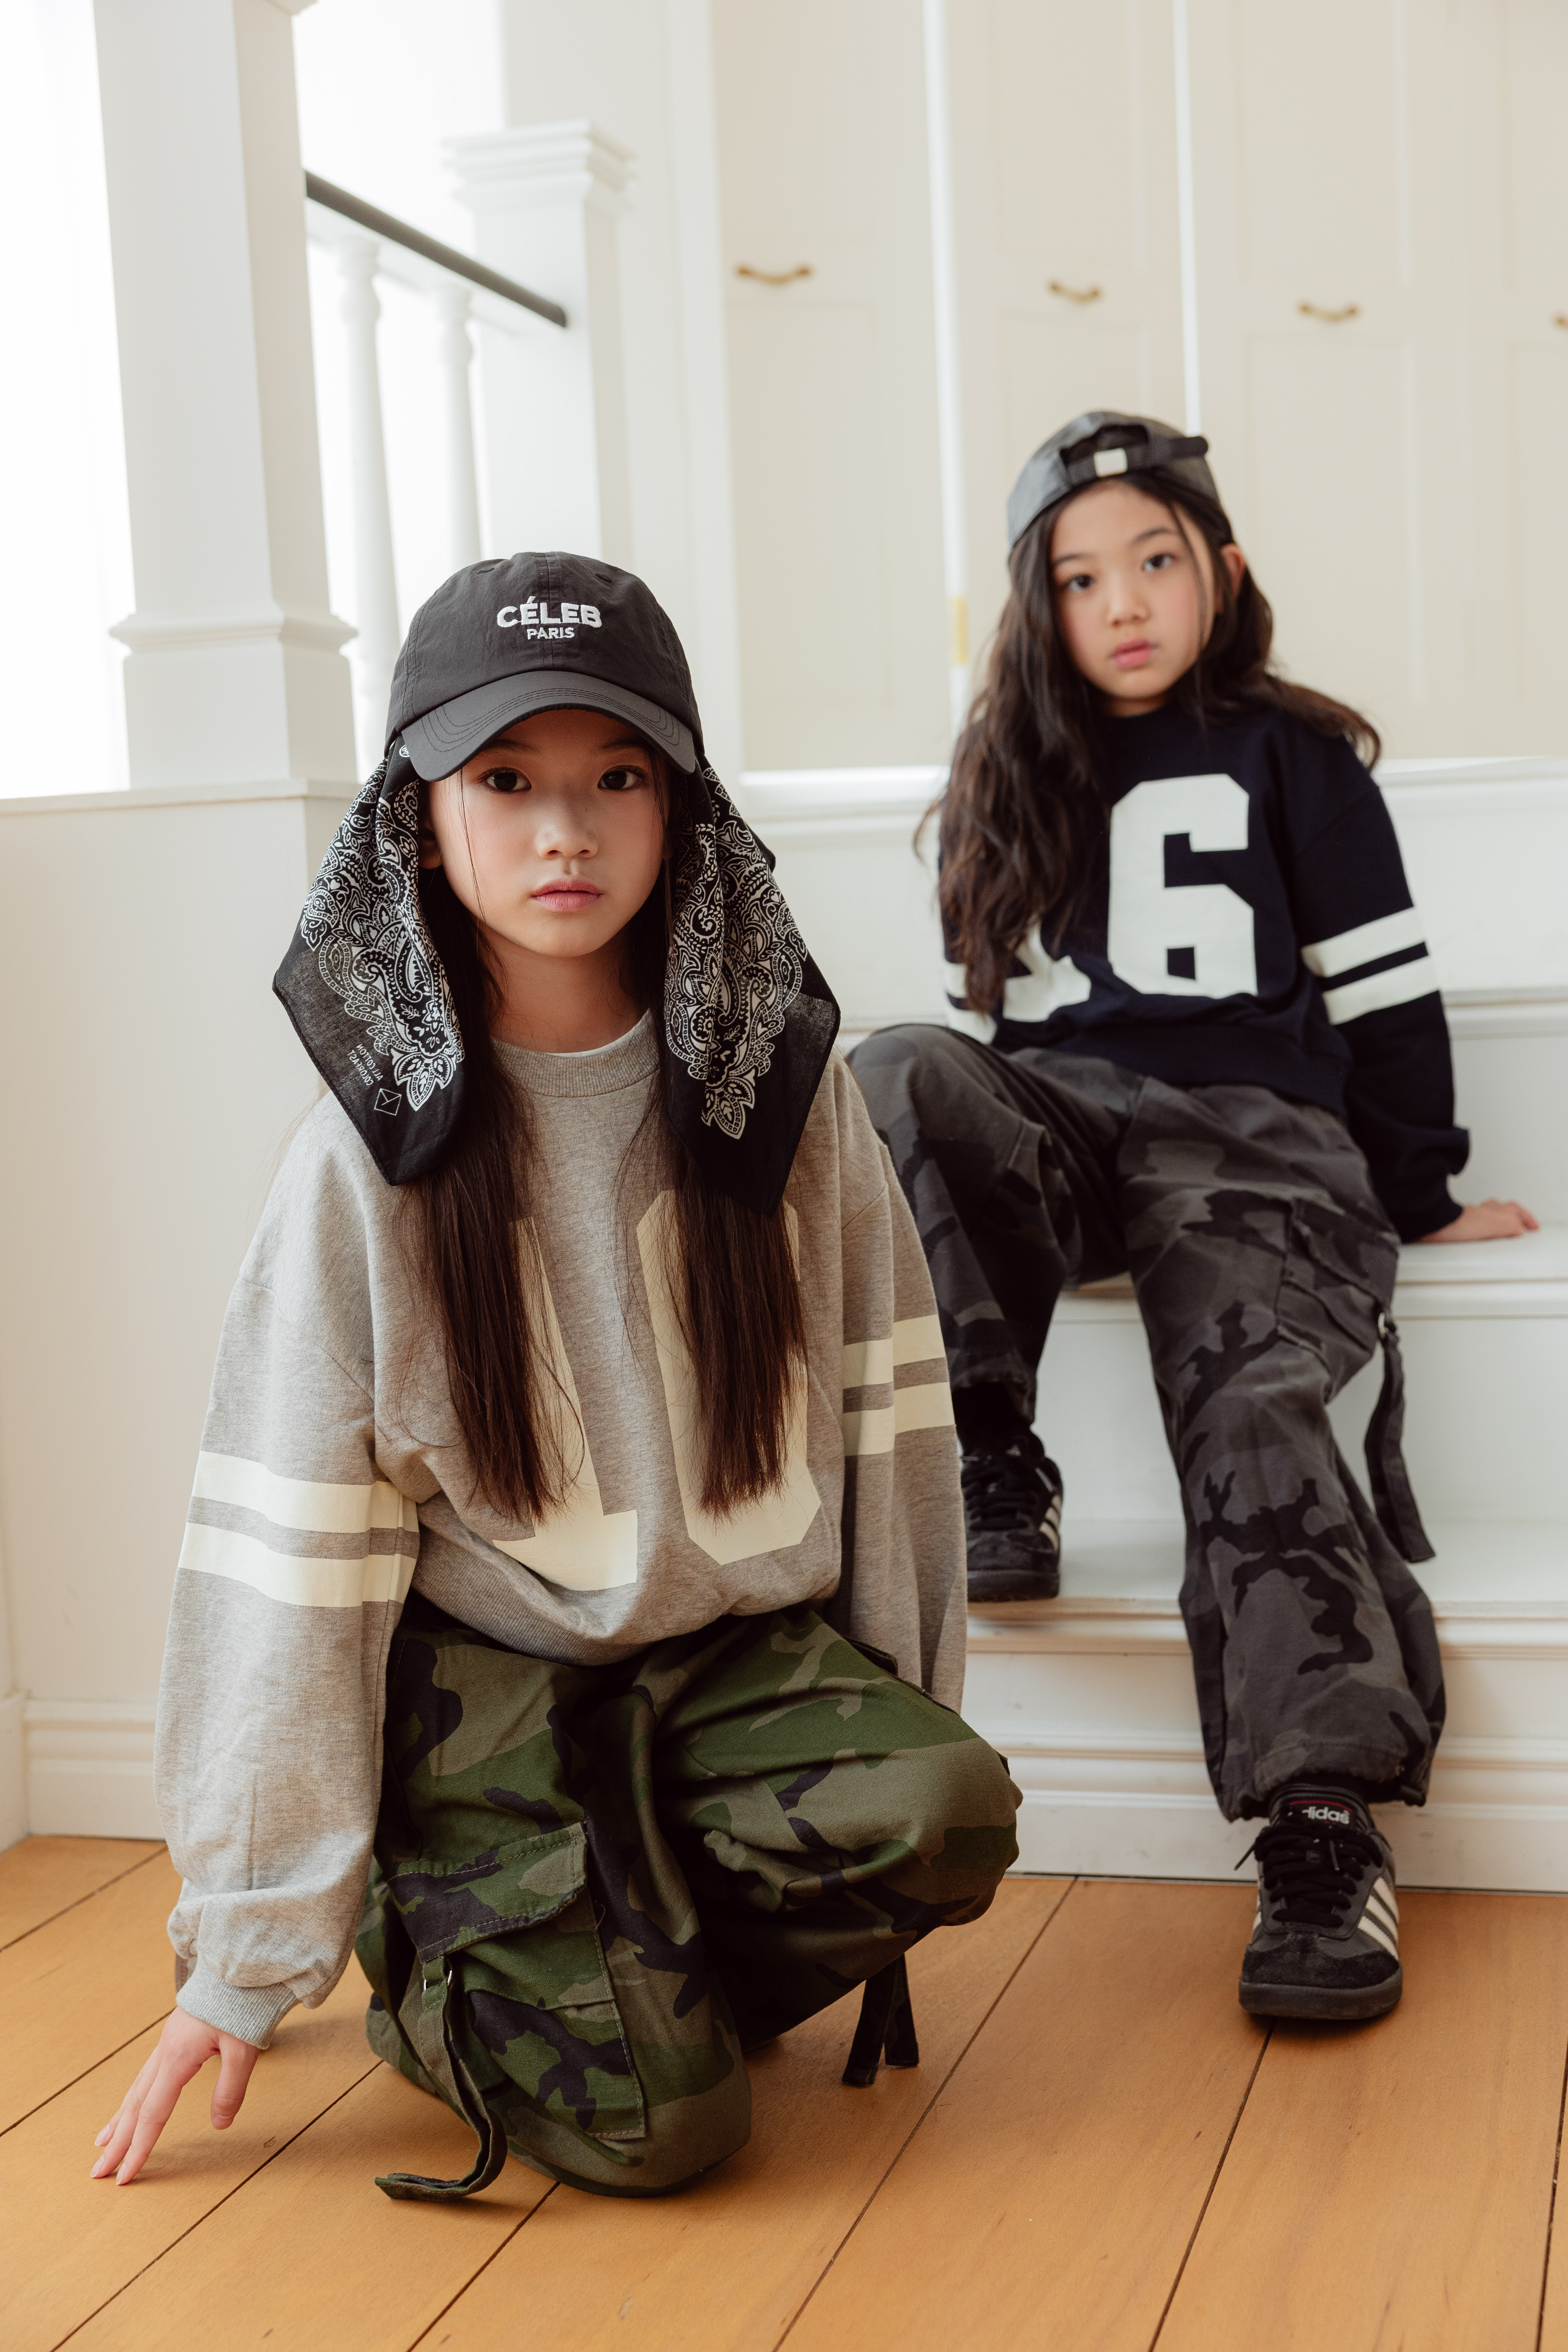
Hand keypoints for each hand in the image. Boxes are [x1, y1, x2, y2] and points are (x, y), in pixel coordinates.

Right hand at [91, 2007, 259, 2184]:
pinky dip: (133, 2097)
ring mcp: (167, 2044)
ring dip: (120, 2119)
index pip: (153, 2114)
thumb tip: (220, 2125)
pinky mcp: (175, 2038)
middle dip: (117, 2141)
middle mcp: (165, 2053)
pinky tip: (131, 2105)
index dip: (139, 2147)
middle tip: (98, 2172)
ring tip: (103, 2144)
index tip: (125, 2176)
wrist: (242, 1967)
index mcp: (177, 2058)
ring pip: (137, 2089)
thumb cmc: (243, 2005)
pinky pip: (146, 2075)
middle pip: (135, 2105)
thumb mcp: (244, 2050)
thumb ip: (230, 2089)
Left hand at [1415, 1198, 1539, 1243]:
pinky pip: (1467, 1226)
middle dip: (1511, 1216)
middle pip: (1499, 1209)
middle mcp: (1478, 1212)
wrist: (1430, 1226)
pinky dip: (1475, 1229)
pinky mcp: (1452, 1227)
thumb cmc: (1456, 1225)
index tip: (1532, 1226)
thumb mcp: (1494, 1225)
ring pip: (1483, 1215)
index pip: (1514, 1209)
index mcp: (1492, 1210)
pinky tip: (1474, 1236)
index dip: (1524, 1217)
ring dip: (1493, 1221)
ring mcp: (1465, 1218)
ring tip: (1499, 1230)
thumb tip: (1519, 1229)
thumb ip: (1510, 1225)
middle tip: (1518, 1225)